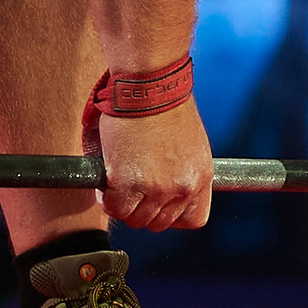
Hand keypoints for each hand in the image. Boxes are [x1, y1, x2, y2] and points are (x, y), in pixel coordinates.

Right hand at [96, 103, 214, 231]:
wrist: (150, 85)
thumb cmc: (166, 103)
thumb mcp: (190, 143)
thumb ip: (182, 169)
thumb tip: (166, 185)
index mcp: (201, 176)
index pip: (193, 218)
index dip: (173, 215)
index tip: (160, 205)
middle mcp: (182, 186)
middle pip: (159, 222)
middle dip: (144, 210)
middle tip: (132, 192)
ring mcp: (156, 187)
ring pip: (136, 219)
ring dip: (124, 206)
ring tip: (117, 185)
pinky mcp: (128, 182)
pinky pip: (116, 208)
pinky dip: (107, 200)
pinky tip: (106, 185)